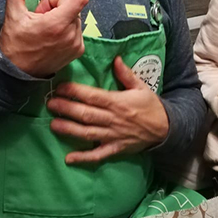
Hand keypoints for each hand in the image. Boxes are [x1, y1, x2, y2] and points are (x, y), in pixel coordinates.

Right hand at [0, 0, 88, 77]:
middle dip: (55, 2)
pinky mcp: (77, 51)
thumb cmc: (14, 44)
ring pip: (74, 15)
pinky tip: (50, 35)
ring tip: (43, 27)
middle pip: (71, 3)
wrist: (15, 73)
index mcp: (57, 24)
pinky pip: (76, 28)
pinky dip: (65, 26)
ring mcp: (76, 44)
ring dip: (60, 15)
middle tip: (38, 14)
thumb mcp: (12, 13)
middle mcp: (71, 35)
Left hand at [48, 56, 168, 164]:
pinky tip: (69, 158)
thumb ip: (126, 74)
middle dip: (66, 109)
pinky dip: (83, 158)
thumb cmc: (151, 106)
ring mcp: (113, 136)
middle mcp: (113, 119)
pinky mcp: (115, 149)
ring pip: (88, 133)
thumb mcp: (141, 87)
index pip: (93, 96)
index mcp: (118, 102)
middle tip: (50, 103)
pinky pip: (98, 155)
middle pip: (86, 114)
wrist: (166, 129)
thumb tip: (115, 58)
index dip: (75, 92)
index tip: (60, 87)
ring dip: (69, 130)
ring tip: (53, 125)